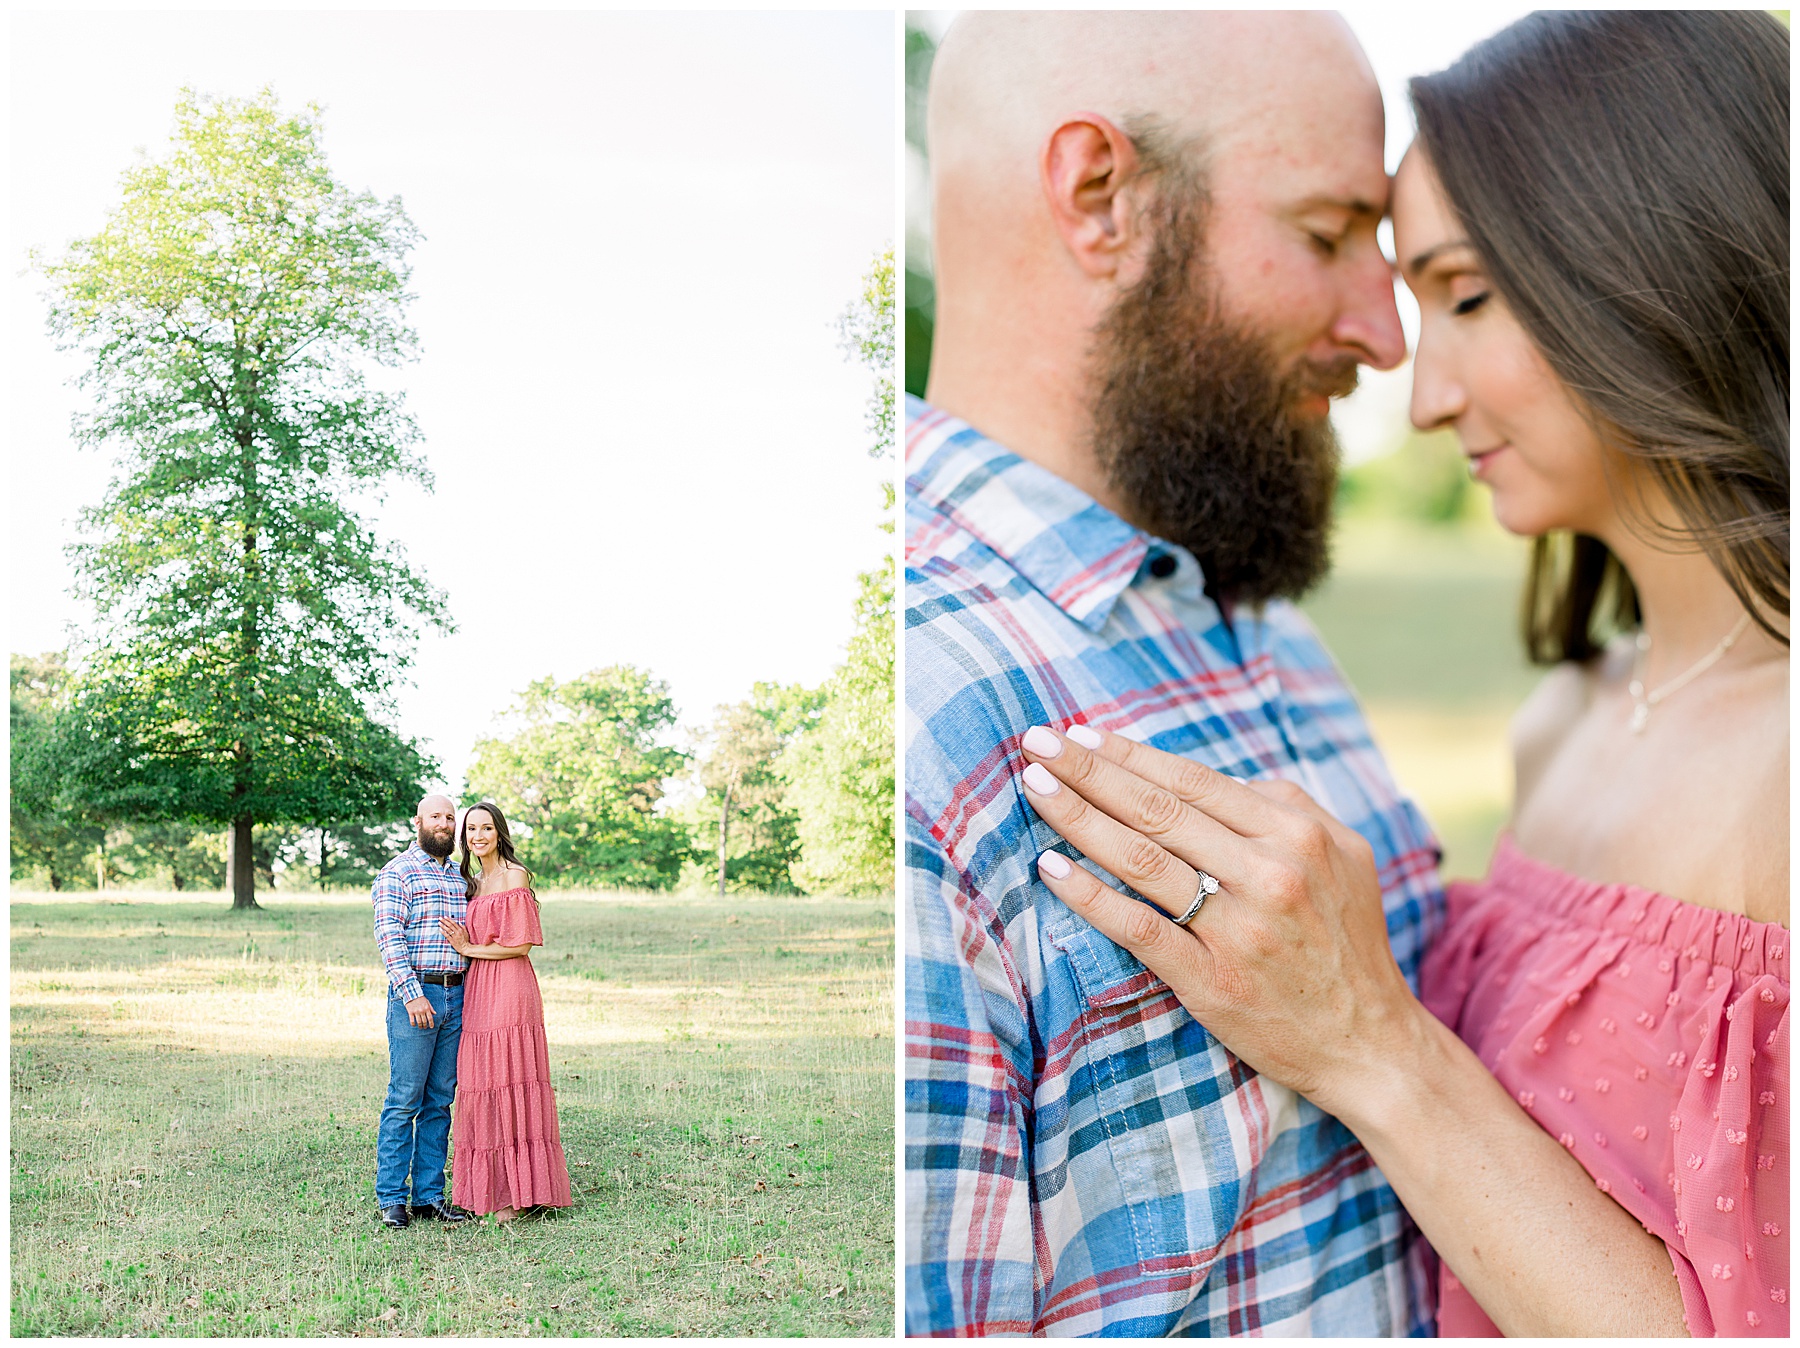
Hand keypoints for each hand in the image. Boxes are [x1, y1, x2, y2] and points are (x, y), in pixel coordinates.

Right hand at [404, 994, 435, 1028]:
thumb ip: (431, 1008)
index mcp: (427, 1008)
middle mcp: (422, 1011)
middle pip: (425, 1021)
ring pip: (419, 1022)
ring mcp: (416, 1012)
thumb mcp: (427, 1002)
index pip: (430, 1018)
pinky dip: (413, 1024)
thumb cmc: (421, 998)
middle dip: (425, 1026)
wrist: (412, 994)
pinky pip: (412, 1021)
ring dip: (420, 1026)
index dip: (431, 1023)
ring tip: (420, 1027)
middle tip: (425, 1028)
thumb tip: (435, 1013)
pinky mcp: (410, 1012)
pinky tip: (414, 1025)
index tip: (431, 1027)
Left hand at [438, 918, 469, 954]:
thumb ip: (463, 927)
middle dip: (444, 921)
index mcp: (461, 930)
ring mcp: (454, 936)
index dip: (449, 919)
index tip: (445, 916)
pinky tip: (440, 930)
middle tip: (440, 918)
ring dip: (443, 926)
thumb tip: (459, 922)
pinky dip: (443, 932)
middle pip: (450, 925)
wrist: (465, 948)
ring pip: (448, 930)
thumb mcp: (466, 933)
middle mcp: (457, 932)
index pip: (454, 923)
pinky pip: (447, 936)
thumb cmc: (466, 940)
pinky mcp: (452, 941)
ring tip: (439, 923)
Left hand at [1017, 723, 1420, 1113]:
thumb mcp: (1344, 855)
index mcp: (1297, 833)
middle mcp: (1269, 873)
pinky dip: (1089, 895)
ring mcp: (1238, 929)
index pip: (1191, 780)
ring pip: (1140, 859)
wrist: (1369, 1044)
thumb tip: (1208, 778)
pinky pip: (1139, 928)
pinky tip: (1050, 867)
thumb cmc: (1346, 942)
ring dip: (1077, 817)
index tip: (1078, 731)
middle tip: (1035, 741)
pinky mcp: (1212, 981)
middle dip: (1088, 770)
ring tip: (1034, 786)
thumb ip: (1283, 806)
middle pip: (1157, 809)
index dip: (1128, 753)